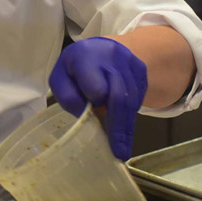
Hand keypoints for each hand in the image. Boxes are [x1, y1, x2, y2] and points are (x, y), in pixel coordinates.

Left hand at [49, 38, 147, 160]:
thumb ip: (68, 97)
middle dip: (119, 128)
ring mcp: (129, 61)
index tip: (95, 118)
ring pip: (131, 99)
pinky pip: (139, 96)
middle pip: (119, 96)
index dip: (96, 102)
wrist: (100, 48)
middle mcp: (110, 55)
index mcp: (84, 57)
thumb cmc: (75, 69)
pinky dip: (131, 113)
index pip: (96, 87)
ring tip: (122, 146)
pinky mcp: (141, 69)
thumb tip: (86, 115)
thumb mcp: (60, 79)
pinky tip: (123, 123)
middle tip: (120, 152)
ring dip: (126, 125)